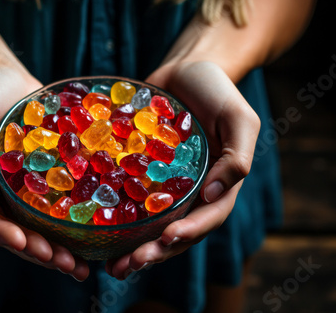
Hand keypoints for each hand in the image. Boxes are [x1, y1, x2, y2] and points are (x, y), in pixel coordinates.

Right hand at [0, 65, 88, 280]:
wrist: (7, 76)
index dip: (6, 235)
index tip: (28, 245)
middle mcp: (3, 191)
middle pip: (20, 230)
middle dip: (41, 251)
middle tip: (68, 265)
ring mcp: (27, 185)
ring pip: (42, 223)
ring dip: (60, 246)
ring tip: (82, 265)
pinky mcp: (50, 173)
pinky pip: (61, 200)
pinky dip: (74, 221)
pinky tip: (95, 233)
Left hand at [106, 61, 259, 279]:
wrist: (187, 69)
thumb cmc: (218, 90)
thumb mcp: (239, 119)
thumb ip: (238, 157)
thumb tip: (212, 195)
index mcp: (218, 185)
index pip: (207, 218)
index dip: (189, 233)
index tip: (166, 239)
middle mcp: (191, 191)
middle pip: (175, 231)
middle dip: (154, 252)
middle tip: (128, 267)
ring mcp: (164, 184)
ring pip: (151, 224)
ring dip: (133, 247)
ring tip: (112, 266)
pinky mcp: (141, 171)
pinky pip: (129, 197)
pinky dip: (117, 217)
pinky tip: (96, 230)